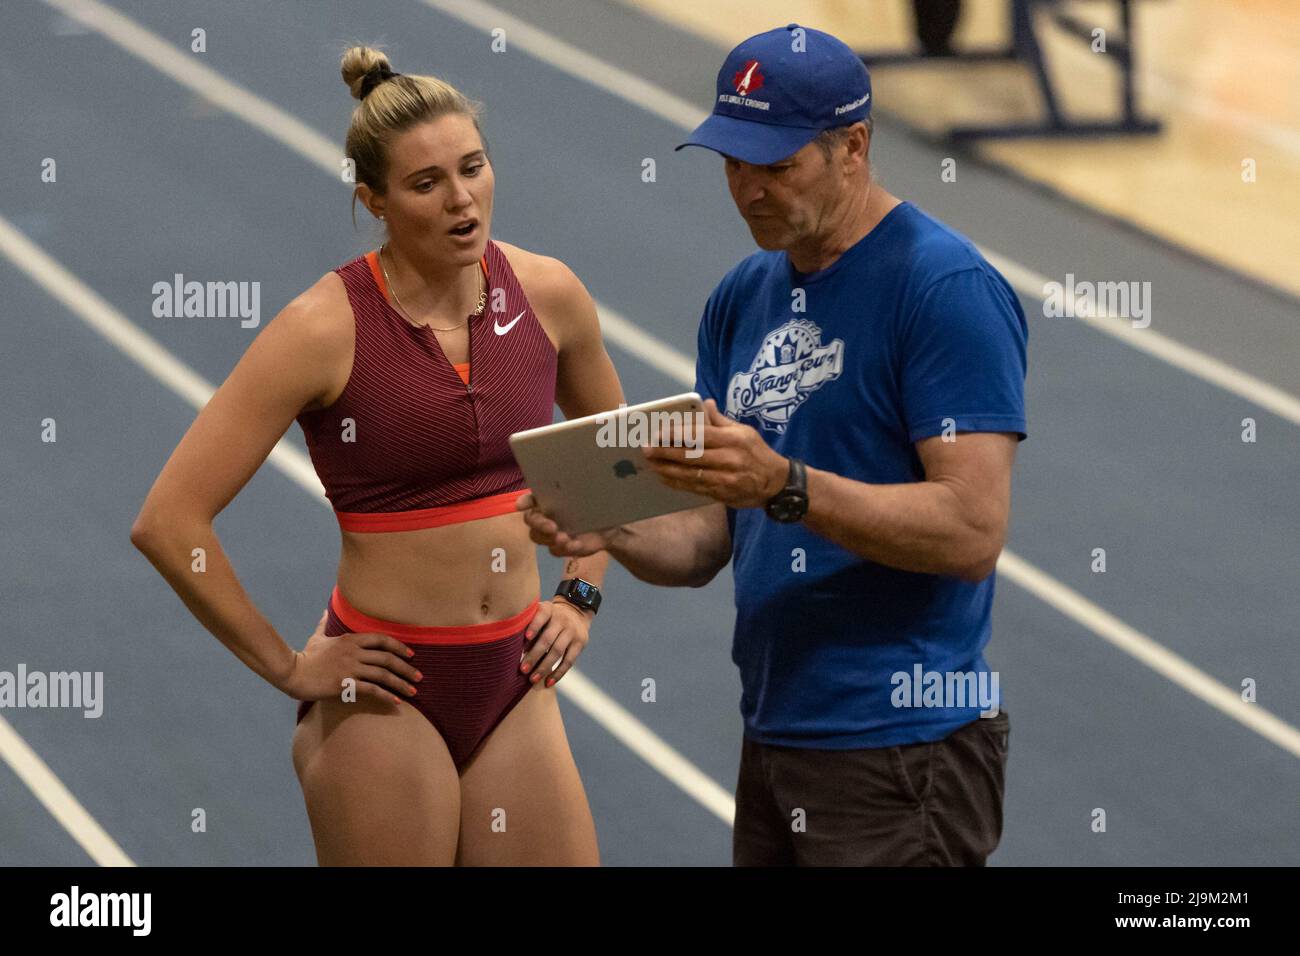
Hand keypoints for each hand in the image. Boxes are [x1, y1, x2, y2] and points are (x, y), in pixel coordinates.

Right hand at [280, 609, 422, 706]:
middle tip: (418, 676)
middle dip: (406, 668)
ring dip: (401, 683)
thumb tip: (327, 611)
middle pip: (387, 658)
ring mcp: (350, 668)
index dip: (399, 647)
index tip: (411, 655)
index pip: (382, 640)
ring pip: (383, 674)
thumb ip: (325, 624)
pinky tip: (396, 702)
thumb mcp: (317, 637)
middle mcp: (354, 652)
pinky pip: (372, 689)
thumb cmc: (305, 657)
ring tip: (413, 691)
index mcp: (351, 640)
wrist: (292, 673)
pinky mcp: (345, 683)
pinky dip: (387, 696)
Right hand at [516, 492, 622, 556]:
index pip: (531, 498)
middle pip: (531, 520)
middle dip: (539, 524)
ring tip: (565, 538)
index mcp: (548, 500)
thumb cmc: (596, 506)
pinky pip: (555, 551)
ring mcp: (551, 533)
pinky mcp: (560, 547)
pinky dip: (565, 548)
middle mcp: (545, 515)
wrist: (609, 529)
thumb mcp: (592, 495)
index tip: (521, 505)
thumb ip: (582, 488)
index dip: (524, 501)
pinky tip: (576, 544)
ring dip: (549, 539)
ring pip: (538, 537)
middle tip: (552, 527)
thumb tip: (580, 473)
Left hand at [519, 598, 591, 688]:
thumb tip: (513, 648)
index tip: (526, 637)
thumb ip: (528, 625)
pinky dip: (558, 673)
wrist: (576, 612)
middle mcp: (562, 619)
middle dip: (534, 655)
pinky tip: (548, 682)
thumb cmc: (547, 618)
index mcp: (548, 610)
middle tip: (522, 669)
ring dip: (544, 667)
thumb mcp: (539, 614)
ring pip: (557, 651)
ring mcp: (572, 632)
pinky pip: (569, 661)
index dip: (534, 626)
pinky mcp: (580, 643)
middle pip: (547, 638)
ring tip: (533, 679)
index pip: (542, 615)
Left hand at [642, 398, 787, 508]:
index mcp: (734, 440)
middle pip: (691, 455)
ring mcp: (725, 479)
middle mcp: (729, 459)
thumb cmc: (757, 453)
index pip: (700, 435)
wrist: (776, 484)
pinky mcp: (722, 494)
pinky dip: (677, 483)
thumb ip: (721, 420)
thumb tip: (705, 403)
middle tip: (646, 448)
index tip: (659, 432)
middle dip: (665, 452)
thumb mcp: (744, 431)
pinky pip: (695, 488)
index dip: (677, 434)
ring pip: (690, 474)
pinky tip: (664, 477)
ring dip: (667, 469)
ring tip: (650, 463)